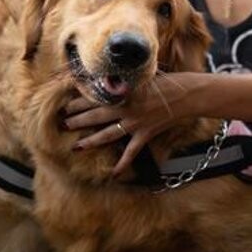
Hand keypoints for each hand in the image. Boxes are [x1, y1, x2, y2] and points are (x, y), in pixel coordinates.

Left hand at [64, 72, 196, 173]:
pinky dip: (123, 164)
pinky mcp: (145, 134)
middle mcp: (126, 109)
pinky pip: (131, 152)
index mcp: (124, 92)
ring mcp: (135, 123)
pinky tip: (114, 175)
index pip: (96, 97)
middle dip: (78, 120)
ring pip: (108, 134)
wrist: (187, 94)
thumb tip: (108, 84)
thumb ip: (124, 83)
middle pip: (96, 115)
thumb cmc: (166, 83)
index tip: (65, 104)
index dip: (79, 101)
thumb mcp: (142, 77)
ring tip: (77, 146)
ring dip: (92, 141)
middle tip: (63, 124)